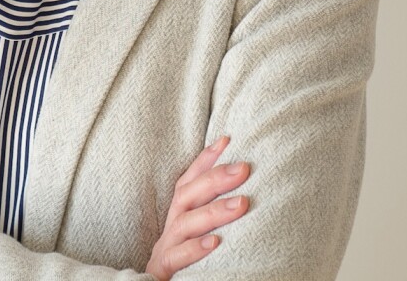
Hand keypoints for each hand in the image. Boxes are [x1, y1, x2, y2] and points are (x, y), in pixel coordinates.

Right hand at [145, 136, 249, 280]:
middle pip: (187, 195)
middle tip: (244, 168)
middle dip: (215, 178)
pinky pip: (176, 258)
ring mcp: (165, 248)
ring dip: (213, 211)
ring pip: (185, 223)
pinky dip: (194, 249)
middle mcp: (170, 226)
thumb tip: (244, 192)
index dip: (205, 159)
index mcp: (178, 215)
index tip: (227, 139)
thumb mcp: (198, 234)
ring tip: (241, 204)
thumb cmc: (185, 264)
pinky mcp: (162, 270)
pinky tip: (216, 242)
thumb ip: (211, 213)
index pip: (189, 180)